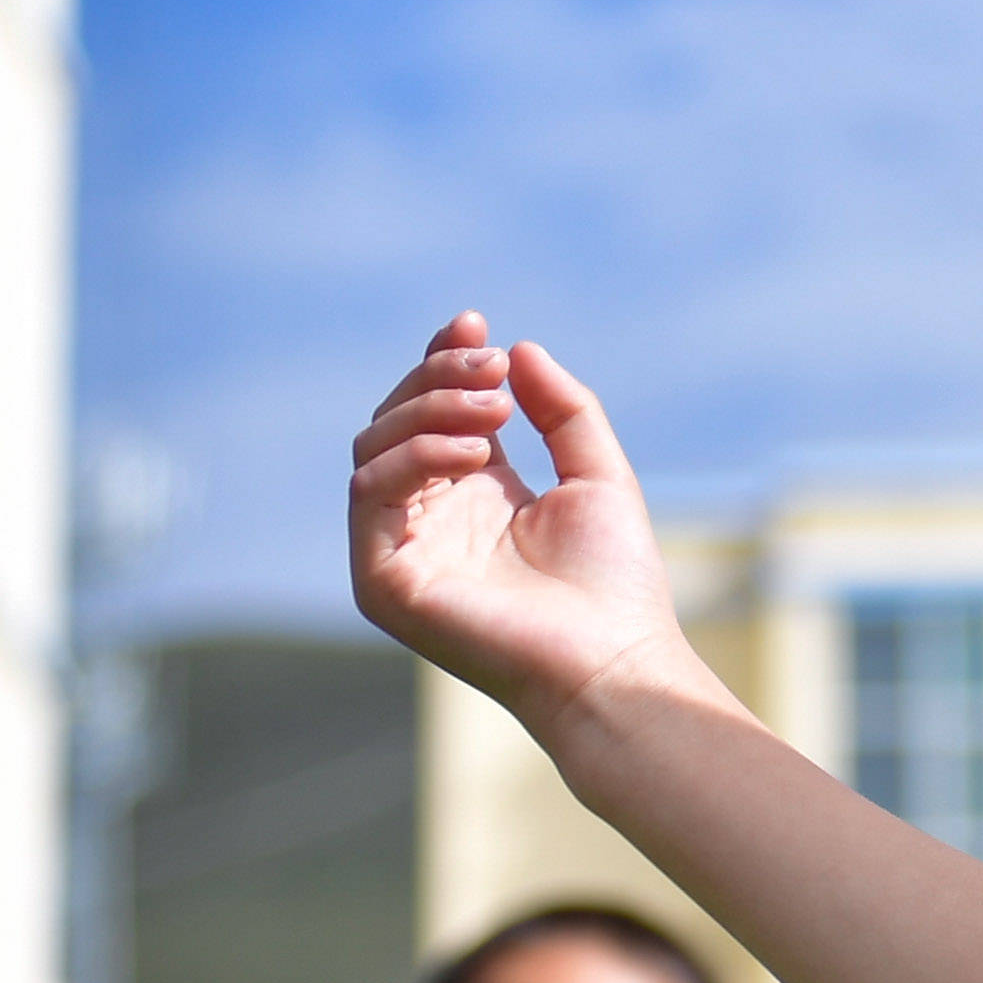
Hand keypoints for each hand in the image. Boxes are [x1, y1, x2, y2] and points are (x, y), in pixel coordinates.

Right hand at [349, 314, 700, 734]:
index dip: (443, 360)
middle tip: (492, 371)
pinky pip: (369, 494)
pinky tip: (475, 457)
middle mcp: (432, 516)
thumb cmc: (613, 582)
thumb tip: (517, 349)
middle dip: (439, 378)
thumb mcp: (596, 472)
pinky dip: (415, 457)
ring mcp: (402, 548)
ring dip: (429, 411)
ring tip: (495, 414)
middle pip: (396, 420)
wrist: (612, 660)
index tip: (475, 322)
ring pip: (374, 447)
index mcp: (477, 492)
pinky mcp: (382, 580)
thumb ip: (562, 409)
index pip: (435, 412)